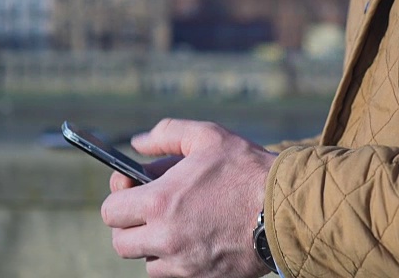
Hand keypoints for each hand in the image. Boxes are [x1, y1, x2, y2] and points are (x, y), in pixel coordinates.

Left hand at [102, 118, 276, 277]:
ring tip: (179, 224)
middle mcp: (166, 239)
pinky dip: (178, 262)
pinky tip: (197, 239)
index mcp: (161, 202)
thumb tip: (137, 143)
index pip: (111, 211)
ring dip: (155, 246)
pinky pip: (175, 276)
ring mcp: (185, 265)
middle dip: (131, 225)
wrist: (287, 209)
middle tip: (152, 210)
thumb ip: (166, 134)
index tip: (130, 189)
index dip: (118, 198)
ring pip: (148, 263)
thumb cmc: (247, 170)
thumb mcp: (207, 136)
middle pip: (122, 244)